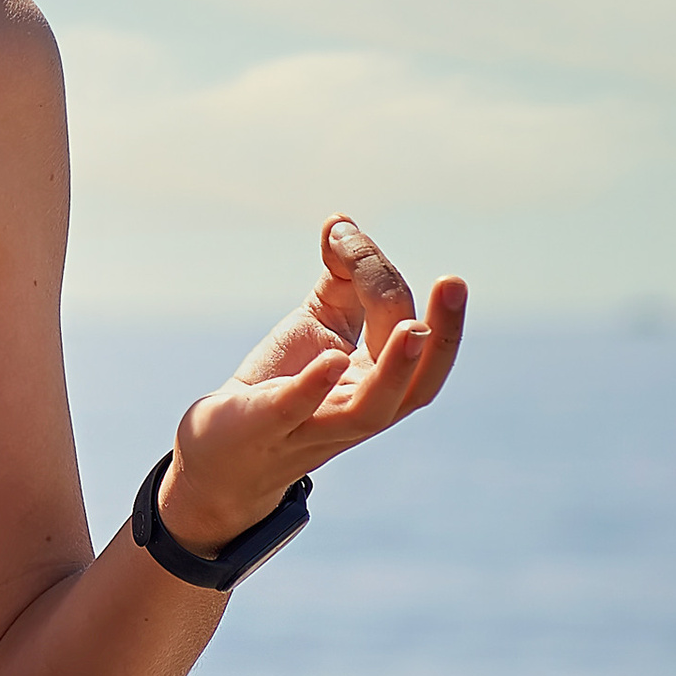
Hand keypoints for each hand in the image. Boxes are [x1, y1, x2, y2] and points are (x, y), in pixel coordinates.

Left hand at [159, 217, 466, 553]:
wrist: (220, 452)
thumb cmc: (279, 384)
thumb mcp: (315, 326)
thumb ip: (340, 277)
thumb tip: (342, 222)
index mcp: (376, 383)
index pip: (401, 330)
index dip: (381, 278)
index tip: (346, 237)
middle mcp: (358, 412)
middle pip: (418, 385)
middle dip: (444, 335)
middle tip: (455, 283)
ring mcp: (315, 425)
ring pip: (372, 408)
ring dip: (396, 369)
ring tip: (414, 327)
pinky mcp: (267, 428)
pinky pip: (297, 411)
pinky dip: (314, 386)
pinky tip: (329, 358)